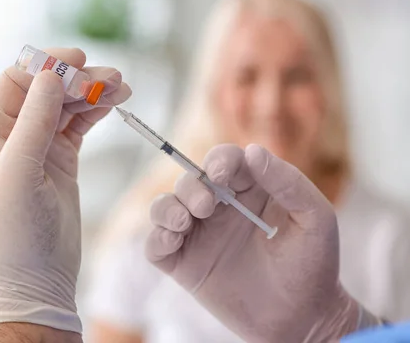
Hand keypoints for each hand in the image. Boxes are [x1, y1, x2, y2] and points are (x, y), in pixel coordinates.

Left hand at [0, 48, 130, 332]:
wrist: (36, 280)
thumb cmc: (15, 233)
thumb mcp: (19, 174)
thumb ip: (34, 123)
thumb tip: (49, 75)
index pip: (15, 83)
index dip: (45, 67)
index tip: (79, 62)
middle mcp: (11, 137)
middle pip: (45, 90)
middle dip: (77, 79)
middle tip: (111, 76)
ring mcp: (38, 148)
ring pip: (66, 106)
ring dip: (93, 92)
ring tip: (123, 86)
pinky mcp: (61, 161)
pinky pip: (79, 125)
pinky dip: (97, 111)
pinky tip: (116, 102)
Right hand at [146, 144, 360, 341]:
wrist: (303, 320)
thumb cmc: (313, 266)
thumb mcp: (314, 218)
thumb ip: (288, 182)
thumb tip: (252, 151)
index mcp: (249, 191)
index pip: (224, 161)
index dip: (217, 160)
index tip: (220, 173)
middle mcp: (220, 209)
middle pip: (189, 180)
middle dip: (192, 187)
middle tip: (206, 207)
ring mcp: (199, 236)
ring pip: (165, 207)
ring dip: (167, 207)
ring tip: (185, 223)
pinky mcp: (184, 265)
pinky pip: (155, 244)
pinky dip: (156, 237)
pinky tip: (173, 240)